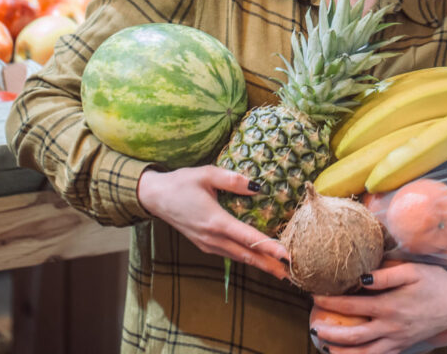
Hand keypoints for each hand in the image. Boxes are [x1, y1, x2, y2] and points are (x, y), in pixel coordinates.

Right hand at [137, 166, 289, 279]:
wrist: (155, 196)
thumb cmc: (181, 183)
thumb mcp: (206, 174)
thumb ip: (232, 179)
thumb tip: (257, 187)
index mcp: (215, 221)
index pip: (248, 238)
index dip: (269, 247)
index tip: (287, 256)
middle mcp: (212, 237)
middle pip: (246, 255)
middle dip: (269, 265)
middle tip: (291, 273)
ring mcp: (207, 244)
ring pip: (238, 257)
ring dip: (259, 264)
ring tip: (279, 271)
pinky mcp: (204, 245)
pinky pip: (229, 254)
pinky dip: (246, 258)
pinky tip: (256, 259)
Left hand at [310, 262, 446, 353]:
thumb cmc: (437, 282)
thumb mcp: (413, 271)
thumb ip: (385, 275)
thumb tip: (360, 278)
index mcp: (391, 307)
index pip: (352, 307)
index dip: (330, 302)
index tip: (315, 296)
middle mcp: (392, 328)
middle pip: (353, 336)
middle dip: (329, 334)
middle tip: (313, 328)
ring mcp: (398, 340)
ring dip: (342, 352)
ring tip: (325, 347)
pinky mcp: (404, 346)